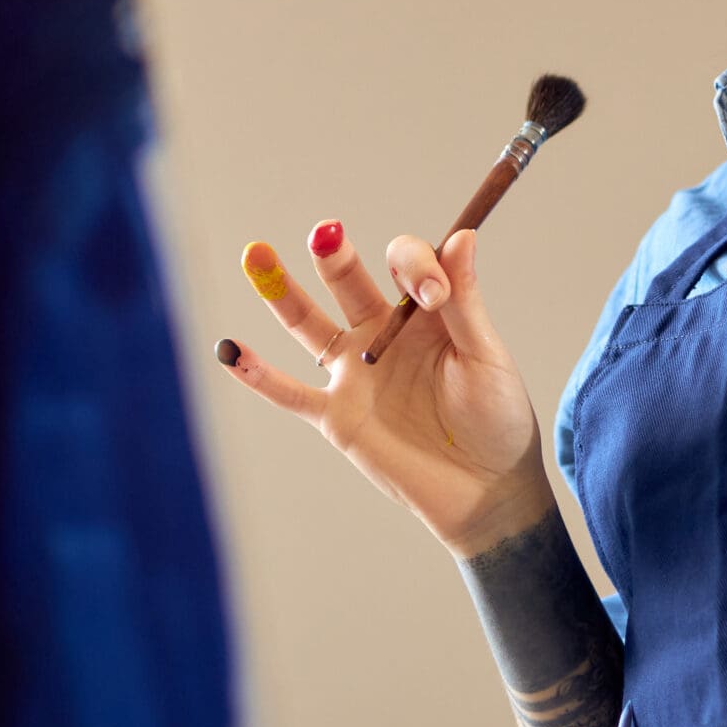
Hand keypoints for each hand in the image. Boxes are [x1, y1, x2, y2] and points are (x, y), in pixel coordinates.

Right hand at [216, 222, 553, 557]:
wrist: (488, 493)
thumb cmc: (498, 420)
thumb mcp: (487, 358)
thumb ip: (465, 302)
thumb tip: (463, 234)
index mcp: (425, 312)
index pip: (404, 265)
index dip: (416, 267)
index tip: (434, 297)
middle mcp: (383, 333)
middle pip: (348, 282)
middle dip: (336, 257)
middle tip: (327, 233)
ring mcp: (355, 374)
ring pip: (307, 325)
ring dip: (280, 291)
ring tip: (257, 255)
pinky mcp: (337, 416)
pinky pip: (289, 392)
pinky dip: (257, 374)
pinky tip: (228, 349)